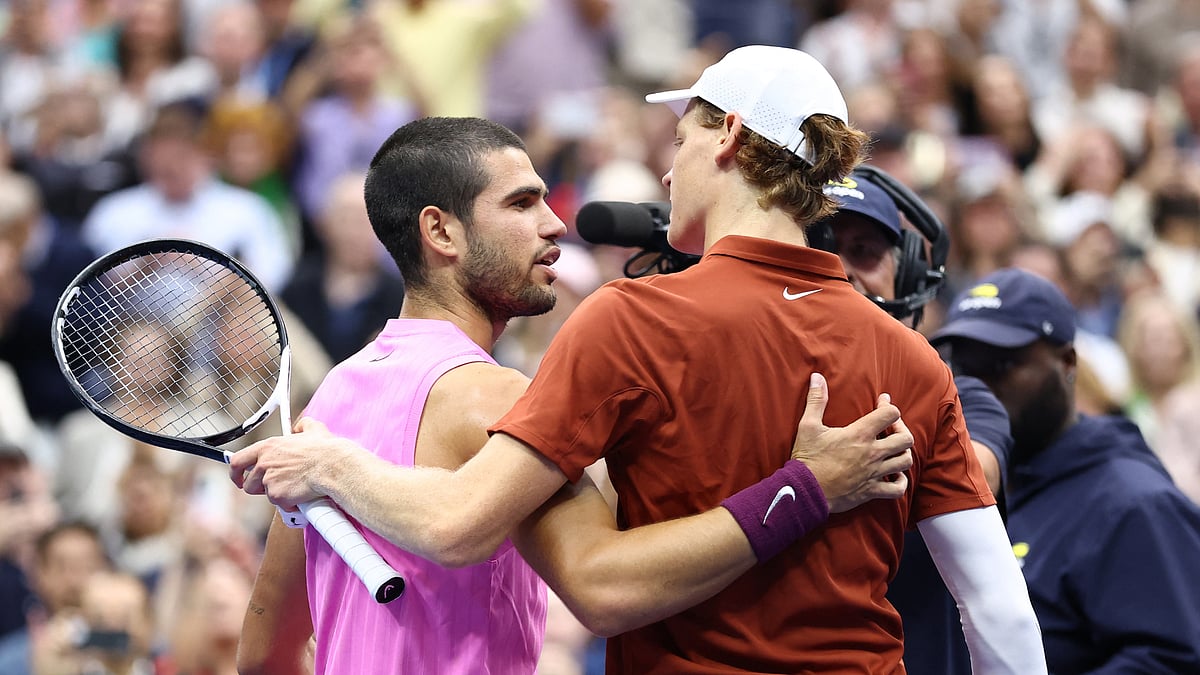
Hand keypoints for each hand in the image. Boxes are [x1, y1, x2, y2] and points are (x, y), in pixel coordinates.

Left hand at [228, 418, 345, 510]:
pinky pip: (280, 504)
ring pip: (264, 495)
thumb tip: (298, 428)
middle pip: (249, 483)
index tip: (239, 478)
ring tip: (292, 488)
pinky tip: (301, 495)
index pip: (237, 461)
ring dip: (276, 494)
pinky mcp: (277, 496)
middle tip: (272, 486)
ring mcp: (269, 481)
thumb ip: (301, 426)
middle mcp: (264, 464)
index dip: (235, 472)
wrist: (332, 467)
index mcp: (267, 447)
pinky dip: (290, 503)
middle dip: (258, 487)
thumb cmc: (325, 450)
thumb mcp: (313, 429)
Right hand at [790, 373, 913, 512]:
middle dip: (901, 430)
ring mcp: (874, 473)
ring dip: (902, 453)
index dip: (888, 405)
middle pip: (905, 439)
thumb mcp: (808, 425)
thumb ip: (816, 400)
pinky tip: (893, 476)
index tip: (881, 402)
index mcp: (860, 434)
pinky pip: (898, 489)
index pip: (890, 414)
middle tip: (890, 428)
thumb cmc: (807, 458)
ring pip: (905, 462)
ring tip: (892, 450)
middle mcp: (872, 453)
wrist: (805, 490)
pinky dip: (900, 482)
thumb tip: (817, 377)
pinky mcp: (871, 491)